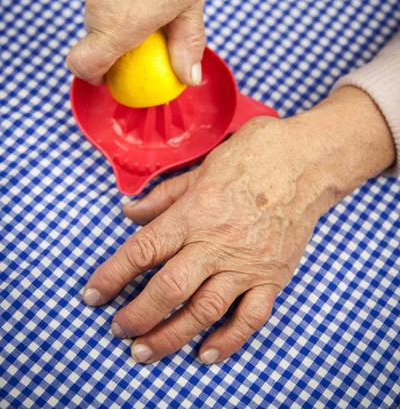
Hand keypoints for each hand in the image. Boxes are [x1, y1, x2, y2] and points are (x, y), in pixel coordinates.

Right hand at [67, 0, 229, 84]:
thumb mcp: (193, 2)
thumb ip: (185, 43)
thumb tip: (188, 76)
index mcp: (119, 22)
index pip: (84, 64)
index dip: (96, 76)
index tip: (112, 75)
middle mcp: (95, 0)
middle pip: (96, 35)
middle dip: (120, 38)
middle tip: (152, 28)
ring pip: (99, 5)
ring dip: (120, 7)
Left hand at [83, 87, 393, 362]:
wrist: (308, 162)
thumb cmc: (255, 155)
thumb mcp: (202, 166)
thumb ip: (164, 195)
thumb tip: (130, 212)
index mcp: (195, 213)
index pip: (142, 251)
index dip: (111, 276)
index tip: (92, 294)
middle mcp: (216, 243)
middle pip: (167, 289)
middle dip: (136, 316)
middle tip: (117, 330)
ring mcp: (247, 264)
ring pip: (203, 311)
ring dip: (170, 336)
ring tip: (145, 351)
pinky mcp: (273, 277)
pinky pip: (250, 318)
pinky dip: (229, 341)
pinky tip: (206, 352)